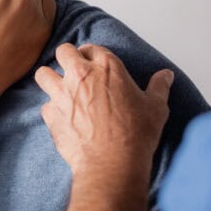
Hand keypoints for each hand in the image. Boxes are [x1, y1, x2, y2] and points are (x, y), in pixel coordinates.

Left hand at [35, 44, 171, 180]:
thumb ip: (159, 87)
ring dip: (51, 79)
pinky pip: (45, 105)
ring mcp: (61, 93)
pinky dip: (52, 110)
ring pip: (43, 74)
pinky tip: (64, 118)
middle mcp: (80, 75)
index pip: (91, 48)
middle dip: (68, 59)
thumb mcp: (156, 107)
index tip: (94, 65)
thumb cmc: (136, 134)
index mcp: (107, 67)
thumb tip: (166, 75)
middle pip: (63, 51)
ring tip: (61, 90)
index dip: (92, 55)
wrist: (112, 163)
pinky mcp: (50, 114)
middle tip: (75, 72)